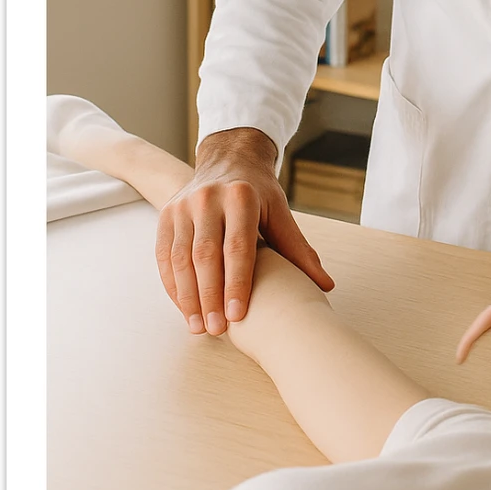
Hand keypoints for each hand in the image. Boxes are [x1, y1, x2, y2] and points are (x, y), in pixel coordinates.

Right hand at [155, 129, 334, 335]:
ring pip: (181, 258)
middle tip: (217, 329)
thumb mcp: (280, 212)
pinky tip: (184, 307)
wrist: (228, 160)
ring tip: (198, 327)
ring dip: (188, 297)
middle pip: (205, 255)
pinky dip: (173, 285)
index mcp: (241, 197)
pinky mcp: (167, 215)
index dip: (237, 283)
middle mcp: (208, 198)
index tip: (238, 315)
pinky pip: (165, 256)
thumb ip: (298, 250)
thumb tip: (326, 285)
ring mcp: (183, 206)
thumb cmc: (258, 193)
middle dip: (210, 296)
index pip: (237, 246)